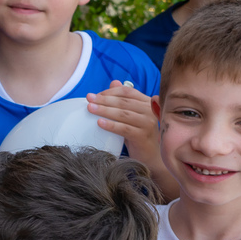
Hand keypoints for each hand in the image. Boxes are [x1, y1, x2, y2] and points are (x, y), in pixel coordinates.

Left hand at [87, 83, 178, 199]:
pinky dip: (111, 125)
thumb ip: (123, 99)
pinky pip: (124, 128)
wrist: (151, 157)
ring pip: (123, 114)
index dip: (110, 92)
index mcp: (147, 103)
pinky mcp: (143, 136)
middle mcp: (150, 111)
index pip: (127, 91)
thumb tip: (114, 82)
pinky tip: (99, 123)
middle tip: (89, 98)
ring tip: (90, 108)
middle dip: (104, 99)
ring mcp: (148, 123)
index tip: (95, 95)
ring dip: (105, 110)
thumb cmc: (138, 135)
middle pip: (123, 101)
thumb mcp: (130, 116)